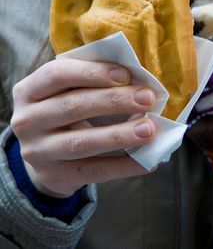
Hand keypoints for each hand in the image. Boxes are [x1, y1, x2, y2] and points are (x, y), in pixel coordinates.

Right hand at [11, 59, 156, 196]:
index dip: (93, 73)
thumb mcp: (64, 93)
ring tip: (149, 129)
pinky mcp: (55, 176)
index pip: (58, 74)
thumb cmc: (62, 112)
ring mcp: (37, 151)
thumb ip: (89, 83)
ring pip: (82, 142)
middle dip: (114, 100)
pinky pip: (94, 171)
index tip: (126, 75)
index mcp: (29, 90)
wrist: (44, 155)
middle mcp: (27, 120)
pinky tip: (147, 162)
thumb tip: (135, 82)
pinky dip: (123, 166)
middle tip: (147, 98)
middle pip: (72, 105)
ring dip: (119, 134)